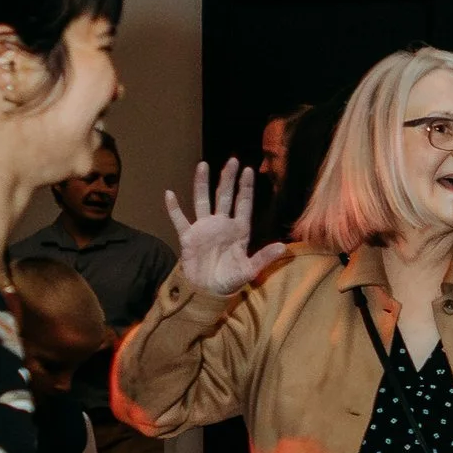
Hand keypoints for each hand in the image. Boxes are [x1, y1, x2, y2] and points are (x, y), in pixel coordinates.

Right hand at [163, 160, 289, 304]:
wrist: (208, 291)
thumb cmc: (230, 280)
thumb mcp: (250, 269)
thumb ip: (265, 257)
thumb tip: (283, 247)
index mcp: (239, 230)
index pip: (243, 203)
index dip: (245, 187)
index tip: (249, 170)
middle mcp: (222, 224)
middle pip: (224, 196)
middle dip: (228, 178)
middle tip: (232, 160)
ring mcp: (204, 228)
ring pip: (203, 200)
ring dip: (202, 184)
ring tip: (203, 165)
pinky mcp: (189, 237)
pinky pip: (180, 219)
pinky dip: (174, 208)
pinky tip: (169, 194)